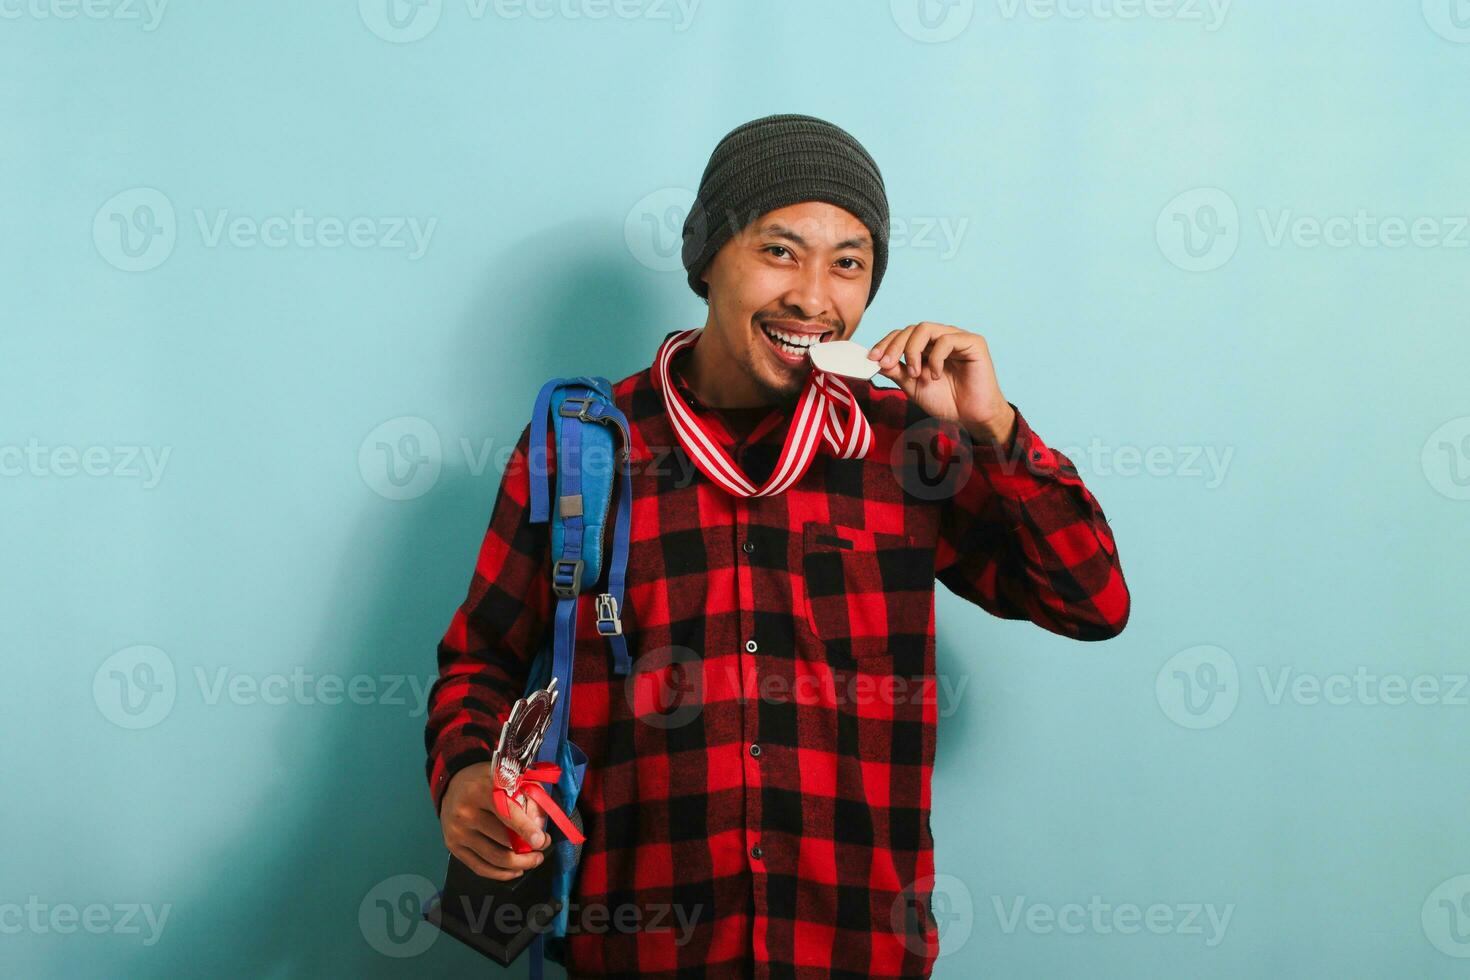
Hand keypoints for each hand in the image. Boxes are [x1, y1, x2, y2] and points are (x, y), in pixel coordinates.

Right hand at [439, 761, 552, 880]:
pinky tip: (516, 870)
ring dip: (519, 864)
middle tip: (543, 848)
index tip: (541, 841)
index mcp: (481, 790)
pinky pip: (480, 867)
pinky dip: (501, 873)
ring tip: (533, 860)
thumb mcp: (510, 778)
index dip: (525, 829)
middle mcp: (466, 812)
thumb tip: (539, 826)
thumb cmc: (487, 782)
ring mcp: (457, 832)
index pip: (506, 813)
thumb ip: (529, 798)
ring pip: (494, 858)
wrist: (454, 785)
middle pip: (502, 840)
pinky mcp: (453, 847)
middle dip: (528, 850)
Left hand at [867, 322, 1016, 446]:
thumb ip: (896, 372)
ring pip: (926, 329)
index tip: (872, 359)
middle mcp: (941, 338)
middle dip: (894, 346)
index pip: (902, 335)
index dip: (885, 344)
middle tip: (887, 364)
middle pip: (911, 329)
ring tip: (915, 374)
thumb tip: (875, 360)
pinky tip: (937, 375)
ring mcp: (957, 338)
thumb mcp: (913, 387)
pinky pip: (947, 339)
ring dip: (913, 350)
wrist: (972, 418)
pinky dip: (936, 358)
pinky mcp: (973, 342)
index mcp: (927, 347)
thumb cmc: (946, 402)